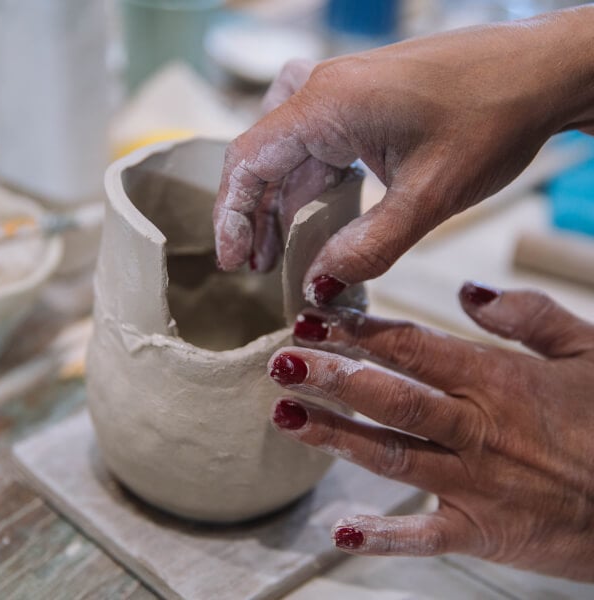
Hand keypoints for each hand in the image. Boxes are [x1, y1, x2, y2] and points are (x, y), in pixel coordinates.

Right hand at [213, 7, 593, 303]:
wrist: (542, 72)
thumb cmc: (494, 115)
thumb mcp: (429, 197)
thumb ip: (368, 248)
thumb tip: (319, 285)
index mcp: (326, 105)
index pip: (248, 161)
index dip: (231, 216)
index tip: (234, 260)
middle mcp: (323, 92)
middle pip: (261, 158)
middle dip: (253, 216)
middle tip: (256, 267)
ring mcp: (340, 94)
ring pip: (286, 155)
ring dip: (279, 204)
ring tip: (279, 254)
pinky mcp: (359, 102)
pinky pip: (314, 146)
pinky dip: (307, 186)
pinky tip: (314, 218)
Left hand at [267, 282, 593, 581]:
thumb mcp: (589, 351)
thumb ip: (528, 315)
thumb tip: (468, 290)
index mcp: (498, 380)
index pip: (412, 348)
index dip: (358, 332)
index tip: (314, 319)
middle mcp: (479, 429)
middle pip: (391, 399)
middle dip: (331, 378)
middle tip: (282, 362)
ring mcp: (478, 483)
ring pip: (392, 456)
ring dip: (335, 437)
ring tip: (285, 417)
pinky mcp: (484, 532)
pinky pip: (426, 536)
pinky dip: (382, 536)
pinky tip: (340, 529)